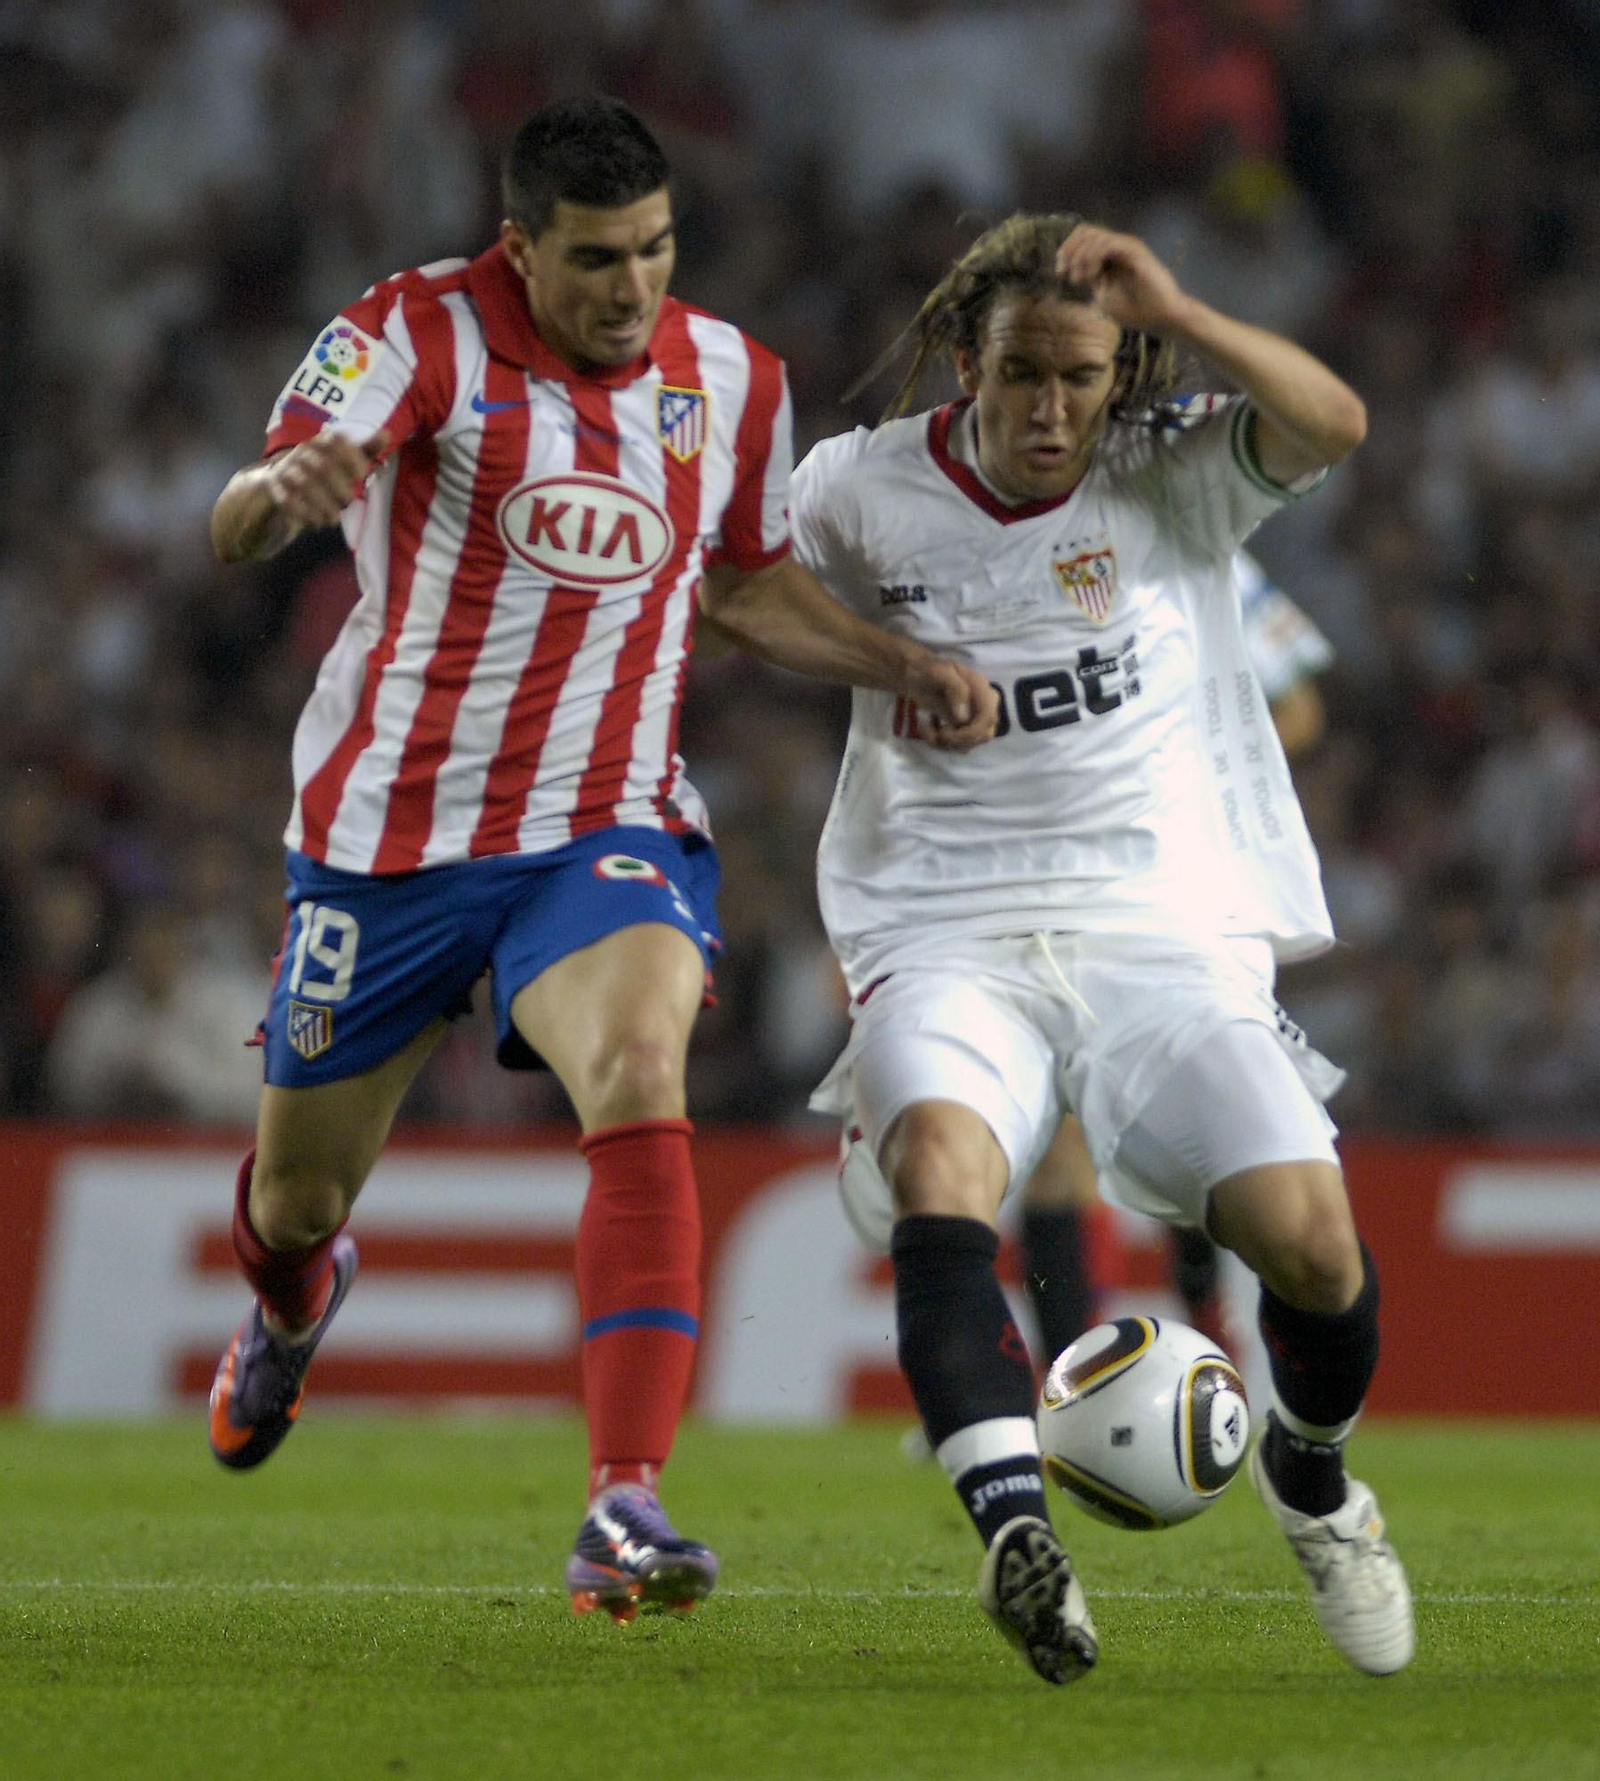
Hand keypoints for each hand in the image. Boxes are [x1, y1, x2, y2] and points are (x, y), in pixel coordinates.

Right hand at [264, 429, 389, 528]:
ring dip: (324, 505)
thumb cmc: (323, 471)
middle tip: (348, 501)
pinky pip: (288, 499)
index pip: (337, 442)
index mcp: (322, 442)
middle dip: (340, 487)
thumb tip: (387, 434)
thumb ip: (365, 450)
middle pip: (323, 466)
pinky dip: (305, 513)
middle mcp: (303, 451)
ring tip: (333, 518)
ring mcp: (287, 468)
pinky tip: (316, 522)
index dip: (352, 457)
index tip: (362, 475)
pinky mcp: (275, 486)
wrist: (281, 483)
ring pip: (306, 484)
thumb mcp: (344, 459)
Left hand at [910, 660, 1000, 751]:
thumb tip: (964, 718)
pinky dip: (941, 744)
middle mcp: (984, 704)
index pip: (988, 717)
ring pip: (971, 744)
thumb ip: (955, 689)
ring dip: (945, 744)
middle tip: (929, 733)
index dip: (970, 732)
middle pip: (983, 735)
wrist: (916, 675)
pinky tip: (927, 730)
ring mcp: (977, 718)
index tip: (943, 734)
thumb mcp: (937, 672)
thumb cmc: (927, 671)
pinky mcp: (966, 728)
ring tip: (924, 730)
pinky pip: (960, 746)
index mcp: (981, 688)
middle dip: (954, 741)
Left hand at [1056, 224, 1188, 335]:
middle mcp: (1119, 246)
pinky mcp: (1135, 251)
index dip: (1067, 250)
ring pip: (1094, 235)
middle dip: (1069, 250)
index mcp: (1110, 256)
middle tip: (1066, 272)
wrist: (1162, 318)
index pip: (1083, 237)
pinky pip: (1108, 244)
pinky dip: (1093, 257)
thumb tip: (1073, 267)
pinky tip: (1092, 276)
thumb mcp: (1103, 295)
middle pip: (1085, 231)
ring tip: (1080, 278)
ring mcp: (1127, 246)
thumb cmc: (1136, 310)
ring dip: (1080, 256)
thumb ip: (1090, 279)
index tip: (1061, 272)